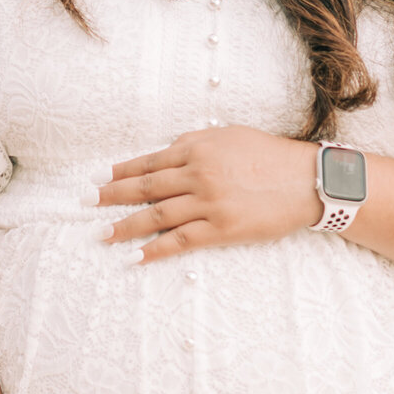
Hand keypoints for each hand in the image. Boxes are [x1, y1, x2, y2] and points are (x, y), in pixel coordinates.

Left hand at [97, 125, 319, 261]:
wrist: (307, 180)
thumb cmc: (270, 155)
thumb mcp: (229, 136)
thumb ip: (196, 144)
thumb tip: (168, 152)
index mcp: (197, 146)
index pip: (149, 161)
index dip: (120, 171)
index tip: (98, 177)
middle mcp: (197, 172)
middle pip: (144, 187)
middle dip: (111, 195)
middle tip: (85, 203)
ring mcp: (208, 201)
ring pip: (156, 215)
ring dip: (125, 225)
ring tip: (102, 234)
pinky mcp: (221, 228)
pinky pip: (180, 241)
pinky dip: (155, 249)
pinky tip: (136, 256)